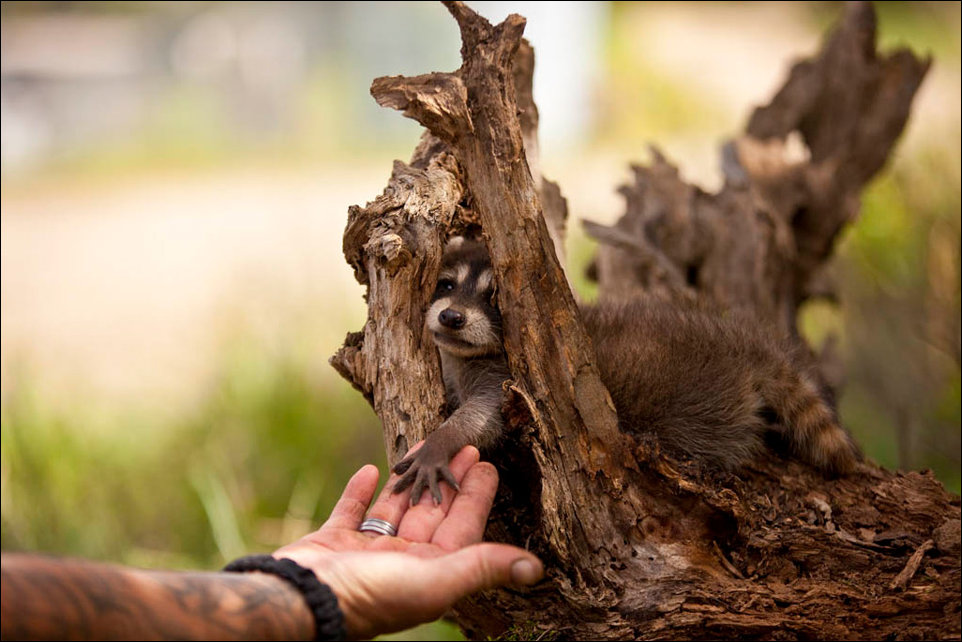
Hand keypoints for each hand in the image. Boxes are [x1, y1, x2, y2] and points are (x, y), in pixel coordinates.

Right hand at [273, 445, 542, 639]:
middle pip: (432, 514)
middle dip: (449, 481)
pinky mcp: (332, 543)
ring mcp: (364, 553)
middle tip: (465, 446)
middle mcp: (400, 563)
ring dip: (410, 482)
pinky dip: (361, 492)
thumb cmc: (370, 595)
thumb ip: (483, 567)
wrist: (299, 600)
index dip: (476, 496)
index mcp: (429, 572)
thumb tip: (536, 569)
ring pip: (394, 510)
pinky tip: (370, 470)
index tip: (487, 464)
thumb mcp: (435, 580)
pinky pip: (352, 512)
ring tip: (423, 448)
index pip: (462, 528)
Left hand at [392, 437, 459, 504]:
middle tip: (412, 506)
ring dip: (434, 492)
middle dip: (415, 493)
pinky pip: (448, 474)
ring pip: (432, 481)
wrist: (443, 436)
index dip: (399, 484)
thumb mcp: (415, 455)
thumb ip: (405, 464)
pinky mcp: (443, 464)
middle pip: (417, 481)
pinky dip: (452, 481)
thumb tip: (393, 471)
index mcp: (415, 466)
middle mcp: (422, 467)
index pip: (406, 476)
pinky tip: (457, 489)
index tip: (393, 493)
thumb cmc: (429, 448)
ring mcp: (432, 466)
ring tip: (437, 504)